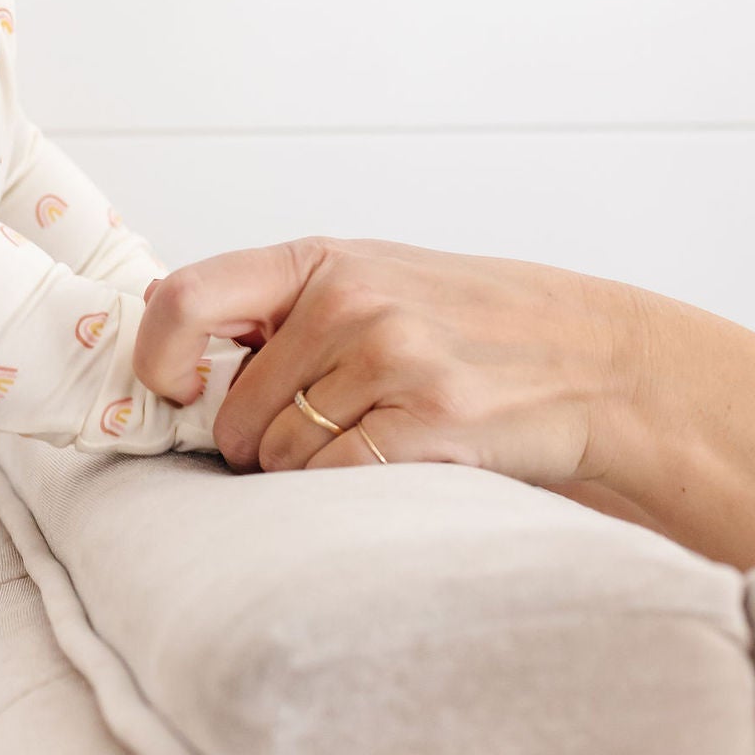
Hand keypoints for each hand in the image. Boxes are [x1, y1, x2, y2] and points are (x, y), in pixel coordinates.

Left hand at [133, 238, 646, 487]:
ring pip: (278, 458)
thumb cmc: (474, 326)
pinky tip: (396, 463)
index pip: (184, 299)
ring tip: (377, 437)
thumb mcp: (374, 278)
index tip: (177, 394)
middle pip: (234, 412)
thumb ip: (280, 303)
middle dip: (259, 442)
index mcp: (321, 261)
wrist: (597, 359)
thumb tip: (165, 330)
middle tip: (326, 429)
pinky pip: (330, 483)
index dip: (158, 359)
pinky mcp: (426, 423)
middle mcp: (349, 302)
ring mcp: (390, 360)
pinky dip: (346, 493)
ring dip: (308, 472)